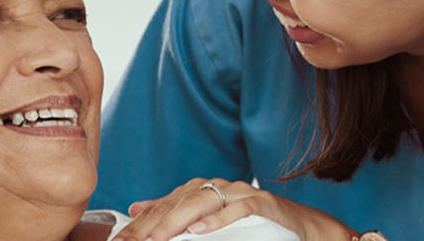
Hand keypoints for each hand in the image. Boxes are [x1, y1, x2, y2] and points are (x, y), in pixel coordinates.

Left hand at [112, 178, 355, 240]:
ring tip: (157, 237)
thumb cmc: (255, 225)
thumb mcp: (211, 220)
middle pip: (178, 203)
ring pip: (203, 203)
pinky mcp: (262, 204)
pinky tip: (199, 230)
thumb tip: (137, 209)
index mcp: (202, 190)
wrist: (303, 227)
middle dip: (151, 225)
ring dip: (177, 222)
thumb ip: (176, 212)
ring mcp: (241, 194)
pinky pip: (238, 209)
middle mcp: (219, 187)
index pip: (164, 205)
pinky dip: (218, 219)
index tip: (120, 240)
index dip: (140, 223)